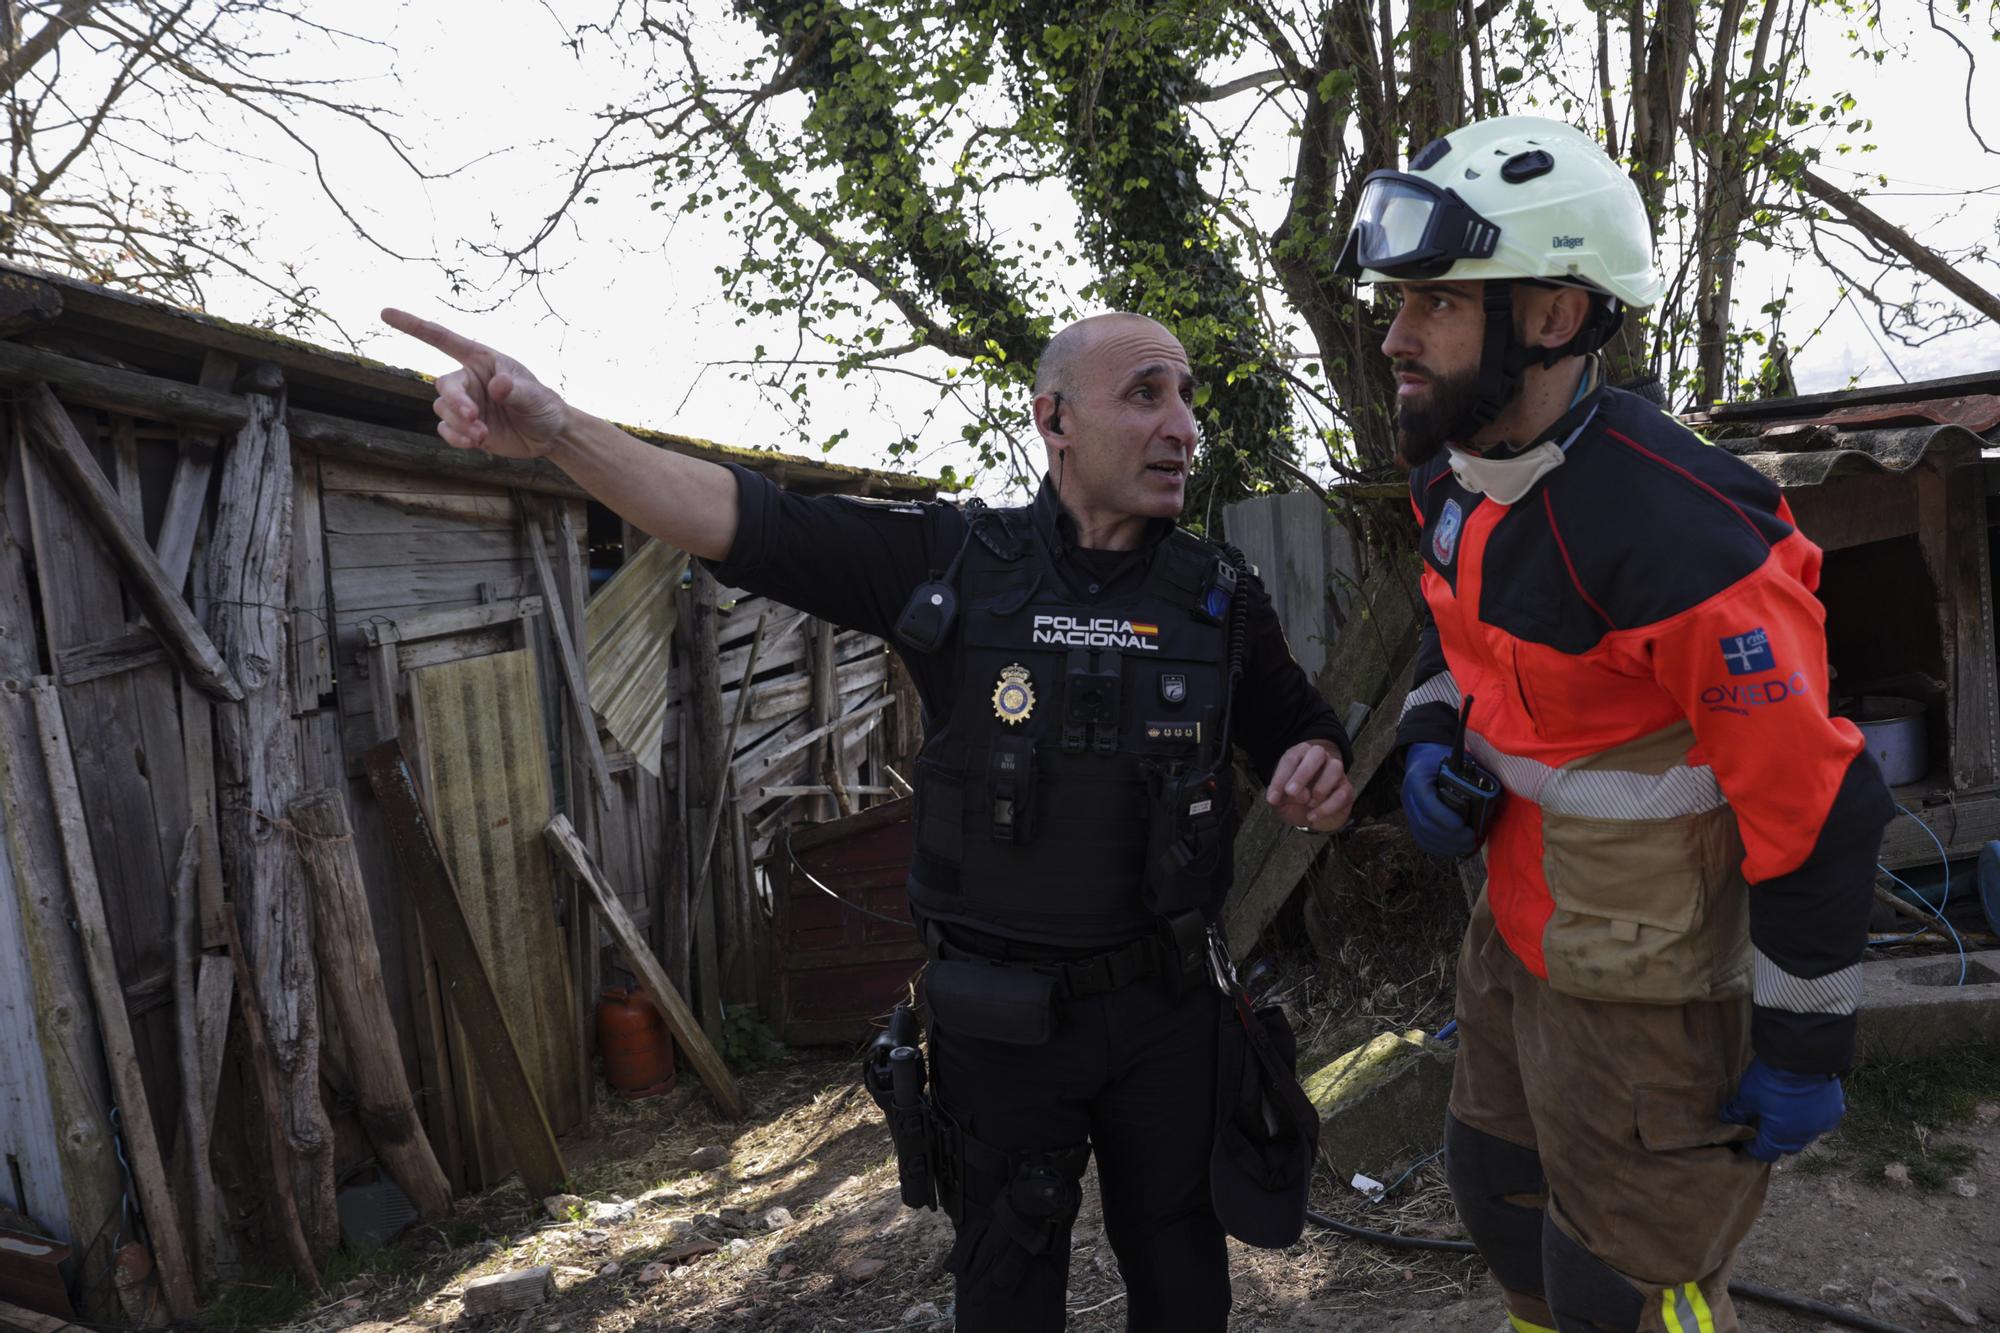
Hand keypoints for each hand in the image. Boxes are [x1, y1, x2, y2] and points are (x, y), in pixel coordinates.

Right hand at [380, 308, 569, 458]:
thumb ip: (515, 389)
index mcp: (481, 360)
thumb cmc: (543, 405)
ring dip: (459, 424)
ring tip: (483, 435)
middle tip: (473, 417)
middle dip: (455, 402)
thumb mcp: (535, 396)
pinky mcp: (464, 428)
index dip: (413, 325)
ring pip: (443, 410)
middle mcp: (469, 379)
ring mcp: (465, 404)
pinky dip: (456, 438)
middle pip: (444, 385)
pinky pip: (446, 431)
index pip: (442, 339)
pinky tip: (476, 443)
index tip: (385, 313)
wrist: (548, 435)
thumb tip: (497, 384)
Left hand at [1265, 740, 1354, 832]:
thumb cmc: (1293, 803)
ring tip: (1308, 803)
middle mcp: (1319, 759)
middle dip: (1303, 773)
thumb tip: (1290, 796)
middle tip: (1290, 792)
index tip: (1273, 799)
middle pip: (1317, 754)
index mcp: (1299, 755)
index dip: (1280, 778)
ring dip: (1319, 788)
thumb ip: (1280, 797)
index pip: (1291, 759)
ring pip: (1335, 768)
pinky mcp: (1346, 789)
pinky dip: (1327, 807)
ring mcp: (1336, 772)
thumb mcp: (1280, 801)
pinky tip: (1313, 815)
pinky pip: (1342, 793)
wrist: (1310, 818)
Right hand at [1401, 742, 1478, 856]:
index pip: (1427, 802)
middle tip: (1471, 838)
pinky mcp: (1413, 821)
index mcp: (1418, 778)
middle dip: (1449, 835)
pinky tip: (1457, 850)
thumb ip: (1470, 774)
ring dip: (1447, 845)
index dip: (1443, 816)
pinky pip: (1423, 840)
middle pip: (1424, 823)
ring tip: (1468, 846)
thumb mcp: (1456, 759)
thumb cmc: (1444, 758)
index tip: (1462, 825)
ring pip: (1423, 835)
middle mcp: (1409, 796)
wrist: (1423, 758)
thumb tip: (1492, 795)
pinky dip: (1441, 848)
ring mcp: (1409, 810)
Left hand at [1721, 1058, 1844, 1161]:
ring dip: (1795, 1126)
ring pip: (1805, 1133)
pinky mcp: (1834, 1111)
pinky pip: (1821, 1119)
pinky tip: (1805, 1103)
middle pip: (1786, 1146)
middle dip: (1775, 1138)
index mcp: (1780, 1138)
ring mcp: (1821, 1125)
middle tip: (1765, 1121)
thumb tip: (1725, 1119)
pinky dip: (1812, 1115)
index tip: (1747, 1136)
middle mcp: (1803, 1137)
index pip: (1764, 1153)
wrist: (1803, 1060)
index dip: (1753, 1146)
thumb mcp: (1748, 1096)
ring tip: (1785, 1110)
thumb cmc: (1772, 1082)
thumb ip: (1737, 1112)